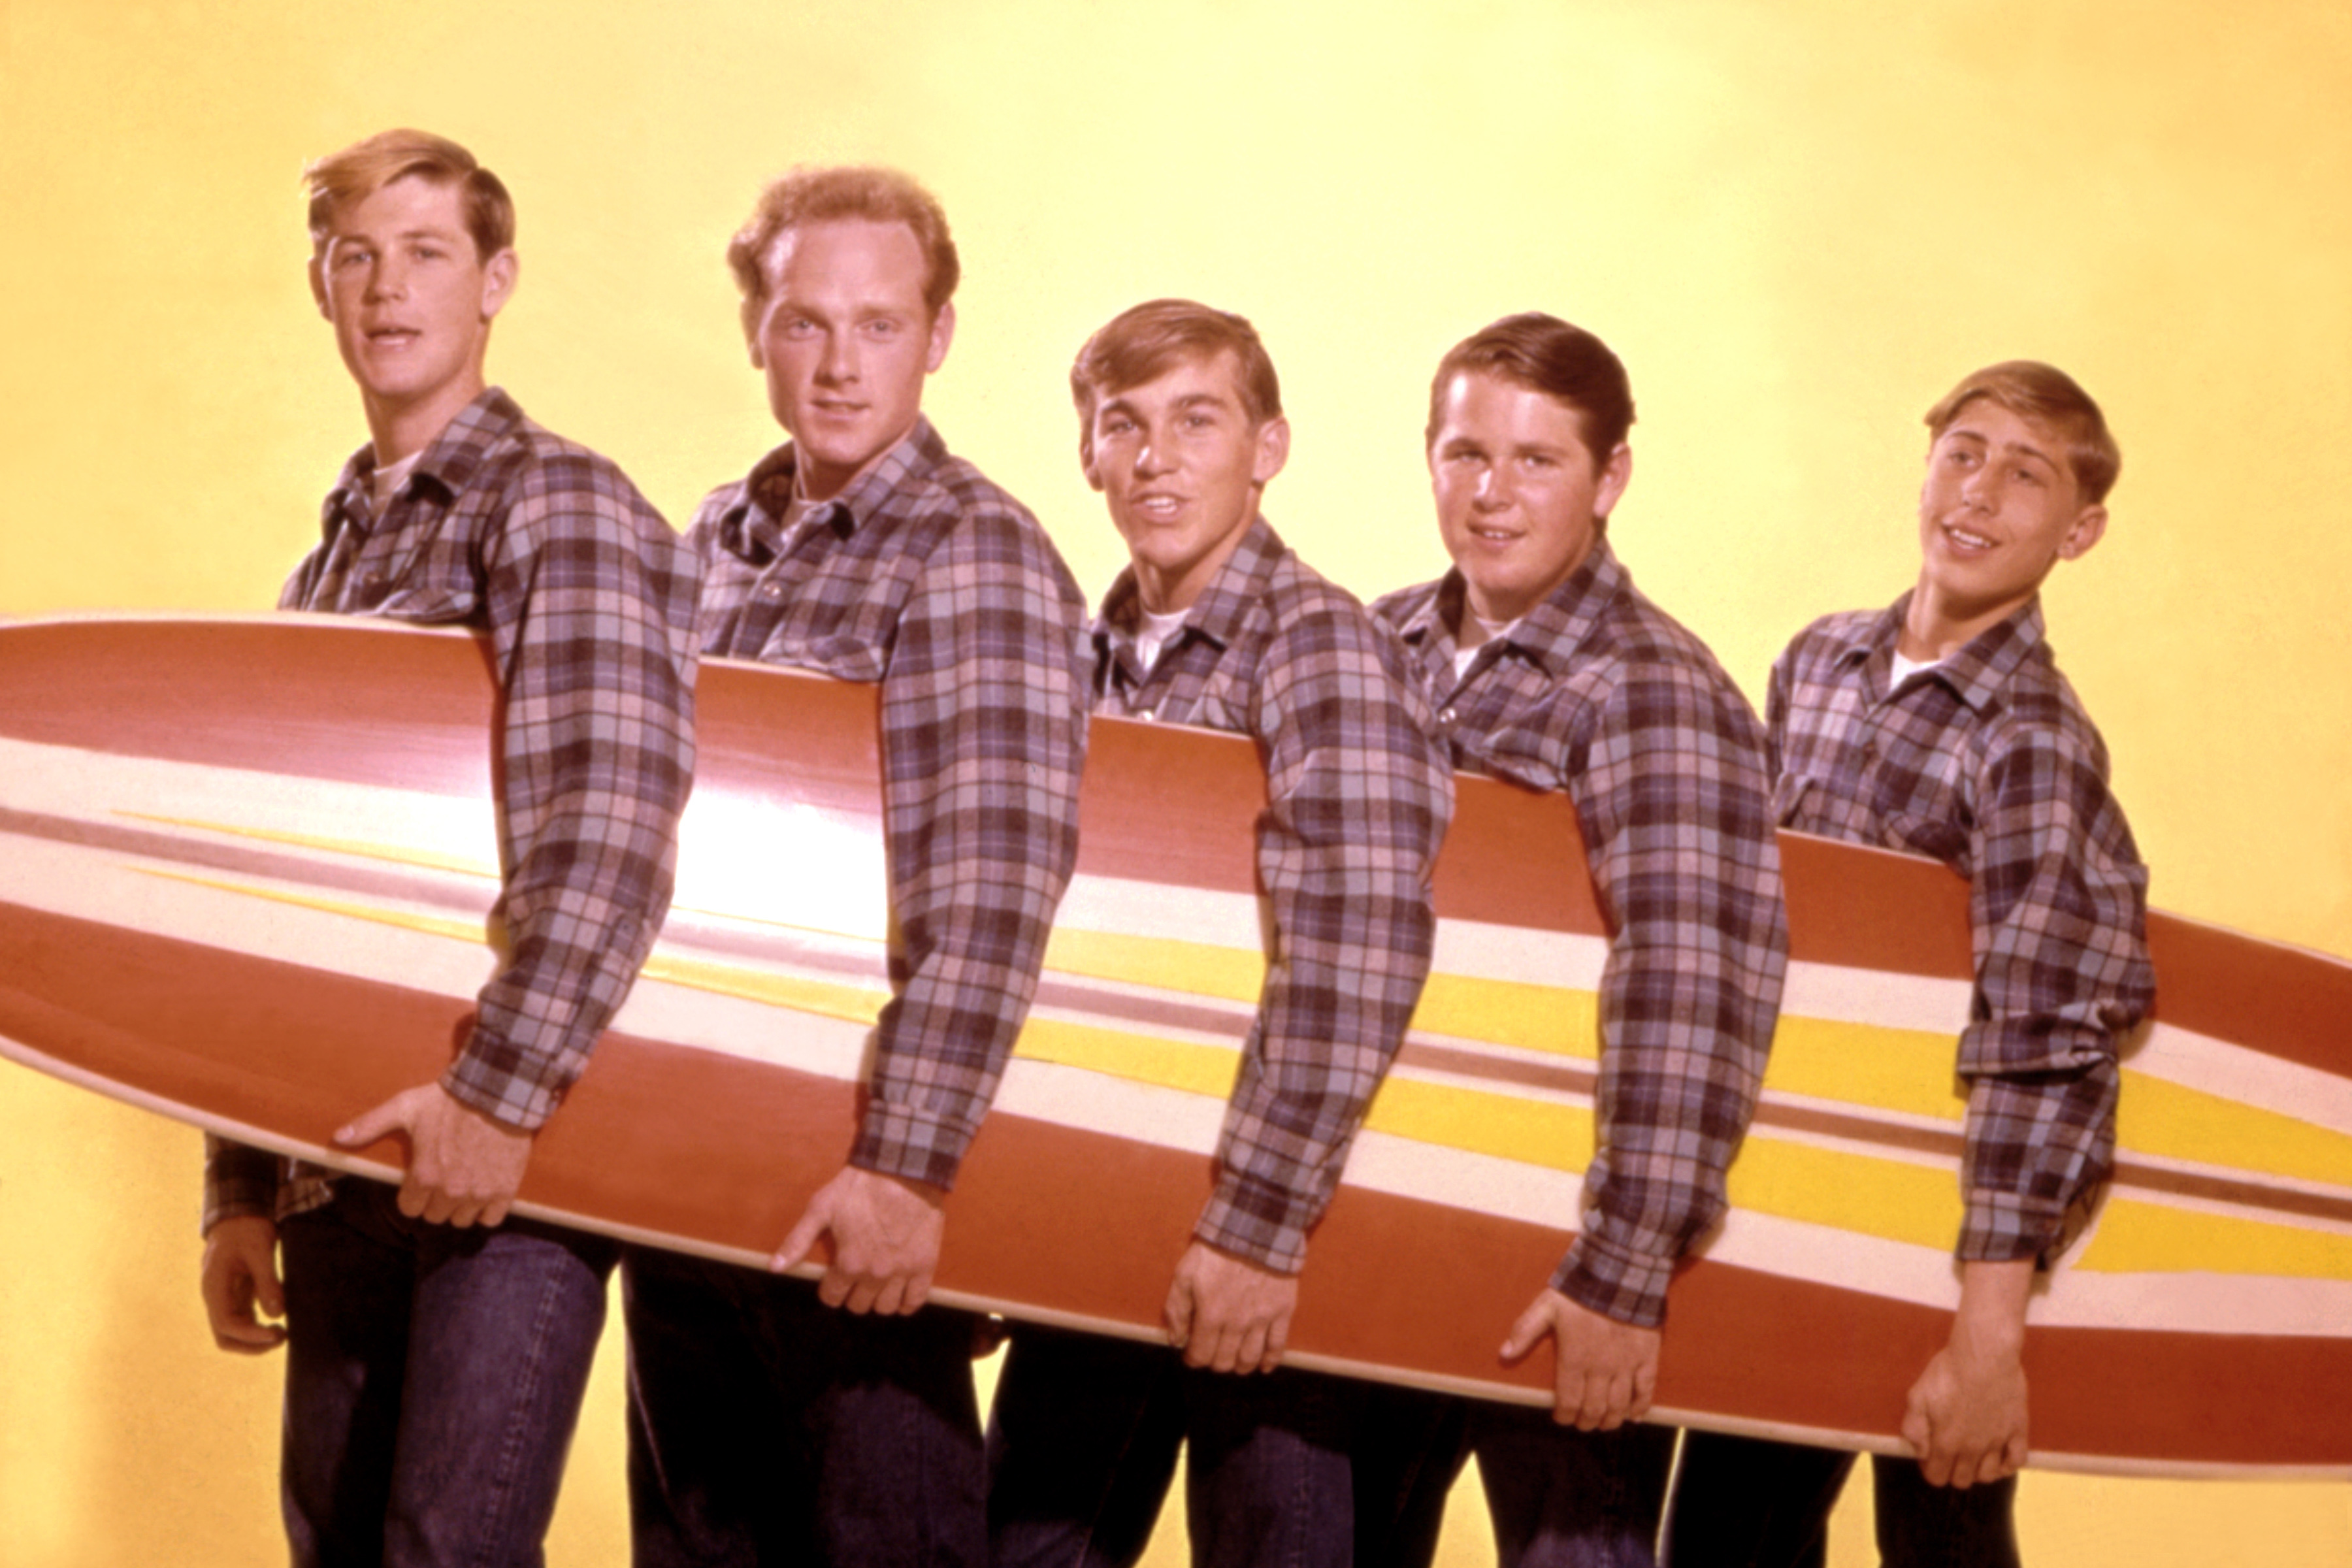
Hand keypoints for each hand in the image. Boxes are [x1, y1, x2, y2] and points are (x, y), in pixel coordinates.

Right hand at [200, 1214, 286, 1353]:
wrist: (238, 1215)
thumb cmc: (246, 1228)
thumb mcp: (260, 1251)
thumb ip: (267, 1281)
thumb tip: (277, 1314)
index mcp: (214, 1286)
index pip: (226, 1324)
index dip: (250, 1335)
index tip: (276, 1333)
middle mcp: (214, 1296)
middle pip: (224, 1336)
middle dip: (251, 1345)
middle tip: (281, 1337)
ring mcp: (224, 1298)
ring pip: (232, 1332)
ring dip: (255, 1339)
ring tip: (283, 1333)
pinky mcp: (235, 1296)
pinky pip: (242, 1320)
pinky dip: (257, 1328)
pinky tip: (277, 1324)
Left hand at [334, 1082, 533, 1226]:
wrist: (496, 1091)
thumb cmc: (448, 1100)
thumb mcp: (405, 1108)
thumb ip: (370, 1125)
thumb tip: (338, 1137)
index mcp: (424, 1176)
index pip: (410, 1209)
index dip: (413, 1195)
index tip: (421, 1181)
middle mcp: (450, 1191)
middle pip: (435, 1216)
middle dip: (436, 1201)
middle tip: (443, 1180)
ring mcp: (479, 1192)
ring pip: (462, 1219)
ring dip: (461, 1206)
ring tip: (464, 1185)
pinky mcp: (504, 1190)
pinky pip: (491, 1218)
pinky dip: (487, 1210)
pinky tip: (485, 1192)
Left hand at [774, 1165, 945, 1314]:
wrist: (903, 1169)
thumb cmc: (860, 1186)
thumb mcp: (821, 1208)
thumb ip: (798, 1240)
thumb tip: (775, 1268)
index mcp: (848, 1263)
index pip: (832, 1297)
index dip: (829, 1289)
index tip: (833, 1278)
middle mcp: (875, 1274)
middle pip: (858, 1305)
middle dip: (852, 1295)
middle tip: (854, 1279)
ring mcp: (902, 1271)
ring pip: (885, 1307)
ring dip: (877, 1300)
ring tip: (875, 1286)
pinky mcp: (925, 1265)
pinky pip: (915, 1300)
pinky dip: (906, 1304)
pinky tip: (899, 1295)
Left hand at [1164, 1241, 1296, 1373]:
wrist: (1255, 1226)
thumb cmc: (1215, 1249)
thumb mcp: (1184, 1273)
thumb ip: (1177, 1309)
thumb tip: (1176, 1339)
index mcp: (1211, 1315)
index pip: (1200, 1354)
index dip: (1193, 1359)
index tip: (1191, 1354)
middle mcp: (1237, 1324)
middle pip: (1225, 1361)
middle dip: (1215, 1362)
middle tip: (1212, 1353)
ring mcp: (1262, 1319)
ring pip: (1249, 1358)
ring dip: (1240, 1366)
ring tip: (1234, 1362)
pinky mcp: (1283, 1311)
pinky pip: (1278, 1346)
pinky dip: (1270, 1361)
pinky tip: (1263, 1366)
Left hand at [1501, 1287, 1658, 1429]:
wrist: (1620, 1274)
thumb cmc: (1580, 1291)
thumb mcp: (1546, 1306)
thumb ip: (1525, 1330)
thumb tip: (1504, 1354)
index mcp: (1575, 1359)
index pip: (1568, 1401)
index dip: (1564, 1415)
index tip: (1561, 1417)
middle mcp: (1601, 1368)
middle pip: (1594, 1409)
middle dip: (1586, 1422)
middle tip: (1582, 1423)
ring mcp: (1626, 1365)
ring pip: (1619, 1405)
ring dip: (1610, 1420)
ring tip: (1604, 1423)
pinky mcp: (1646, 1358)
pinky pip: (1645, 1390)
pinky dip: (1640, 1406)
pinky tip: (1635, 1416)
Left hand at [1901, 1259, 2031, 1485]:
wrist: (1984, 1355)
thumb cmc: (1948, 1372)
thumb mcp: (1918, 1395)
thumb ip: (1914, 1427)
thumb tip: (1917, 1450)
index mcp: (1946, 1442)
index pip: (1937, 1476)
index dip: (1931, 1470)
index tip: (1930, 1459)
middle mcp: (1972, 1448)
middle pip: (1962, 1480)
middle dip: (1953, 1473)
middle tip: (1950, 1457)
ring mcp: (1997, 1441)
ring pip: (1988, 1476)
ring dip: (1979, 1471)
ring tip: (1973, 1458)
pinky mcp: (2018, 1430)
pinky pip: (2017, 1461)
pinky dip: (2008, 1465)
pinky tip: (2000, 1457)